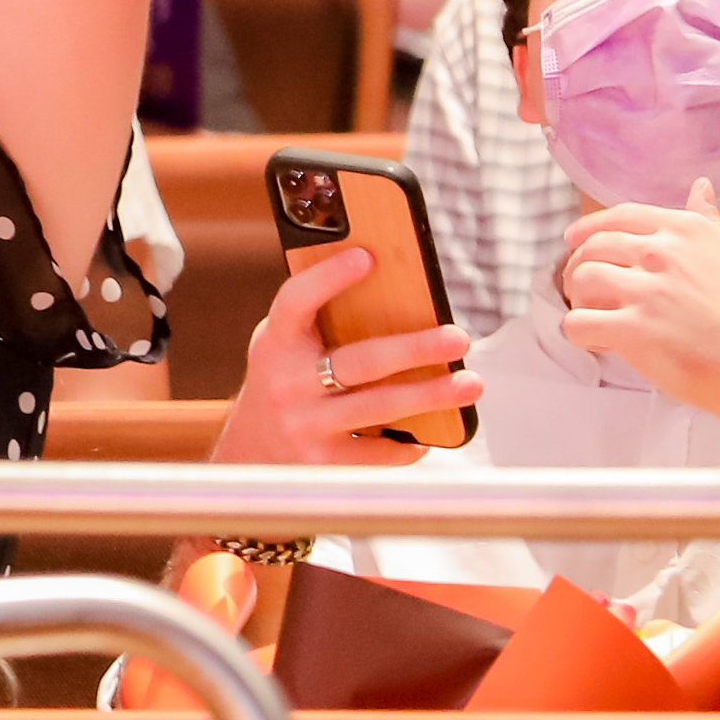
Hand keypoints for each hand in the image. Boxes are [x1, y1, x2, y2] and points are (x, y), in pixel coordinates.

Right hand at [212, 246, 479, 467]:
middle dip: (414, 348)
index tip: (366, 257)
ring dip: (431, 395)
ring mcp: (305, 426)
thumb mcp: (284, 346)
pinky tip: (430, 433)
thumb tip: (396, 295)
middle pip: (360, 361)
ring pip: (379, 406)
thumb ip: (320, 322)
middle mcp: (287, 384)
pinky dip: (410, 443)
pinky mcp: (325, 463)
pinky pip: (379, 451)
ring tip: (470, 383)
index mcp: (276, 343)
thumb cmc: (283, 383)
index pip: (296, 301)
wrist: (249, 455)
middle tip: (458, 337)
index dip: (328, 278)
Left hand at [558, 181, 719, 443]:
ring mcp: (645, 291)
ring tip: (590, 314)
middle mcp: (660, 252)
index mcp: (687, 230)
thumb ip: (712, 224)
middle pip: (594, 246)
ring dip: (577, 297)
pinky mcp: (634, 331)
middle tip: (582, 288)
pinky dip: (579, 333)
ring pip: (581, 279)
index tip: (576, 238)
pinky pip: (579, 324)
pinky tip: (596, 342)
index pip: (623, 215)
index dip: (592, 227)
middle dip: (579, 265)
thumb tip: (700, 187)